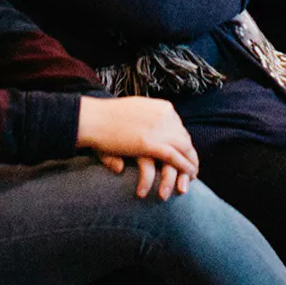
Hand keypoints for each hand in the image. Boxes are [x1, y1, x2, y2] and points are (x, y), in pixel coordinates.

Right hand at [77, 96, 198, 197]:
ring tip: (191, 177)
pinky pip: (174, 157)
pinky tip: (187, 176)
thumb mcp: (131, 116)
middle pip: (184, 138)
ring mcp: (159, 128)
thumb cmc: (105, 118)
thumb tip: (143, 143)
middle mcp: (165, 115)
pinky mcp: (151, 143)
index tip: (185, 154)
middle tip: (192, 169)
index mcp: (161, 107)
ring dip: (190, 164)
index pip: (179, 127)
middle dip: (190, 155)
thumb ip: (142, 126)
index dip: (183, 143)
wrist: (93, 118)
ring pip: (184, 148)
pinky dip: (184, 167)